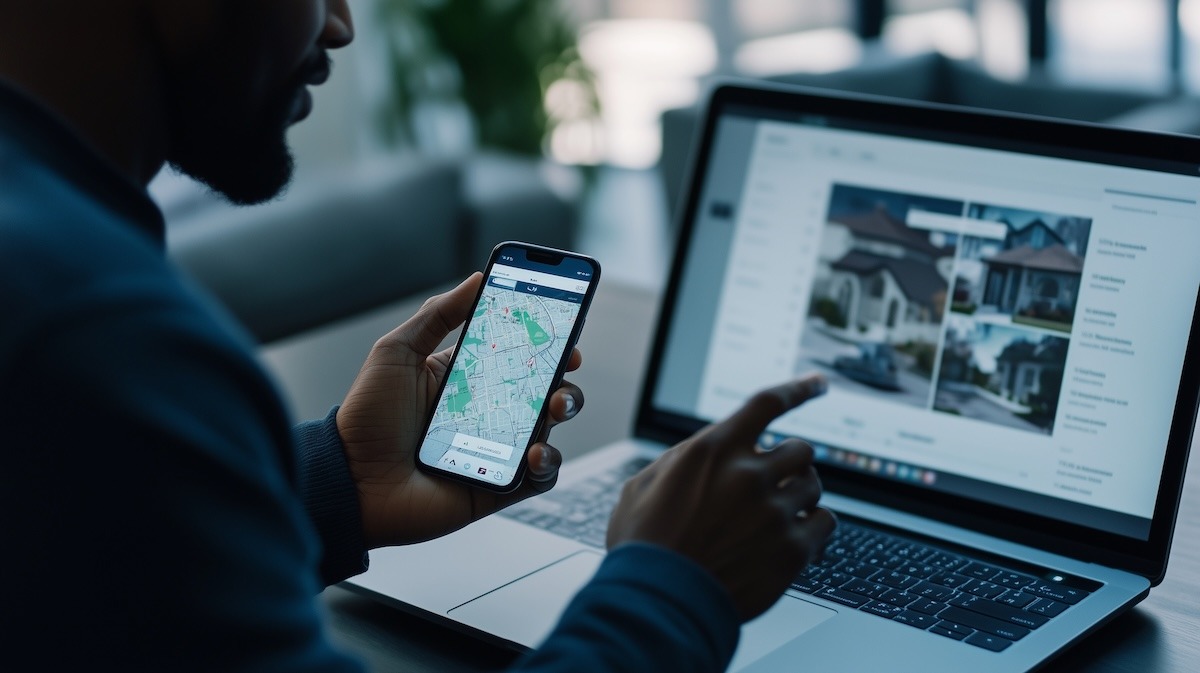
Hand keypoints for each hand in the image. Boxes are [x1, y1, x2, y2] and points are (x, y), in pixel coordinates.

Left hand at [335, 273, 583, 547]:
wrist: (351, 481)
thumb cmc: (368, 417)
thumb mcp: (397, 352)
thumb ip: (438, 314)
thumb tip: (477, 277)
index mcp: (467, 377)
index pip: (517, 351)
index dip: (544, 337)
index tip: (562, 323)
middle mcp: (488, 410)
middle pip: (544, 385)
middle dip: (563, 371)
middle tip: (566, 362)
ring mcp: (497, 448)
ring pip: (550, 425)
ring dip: (565, 408)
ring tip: (554, 404)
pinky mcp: (500, 485)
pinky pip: (541, 473)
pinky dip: (547, 461)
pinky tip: (534, 451)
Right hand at [606, 374, 835, 620]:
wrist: (659, 603)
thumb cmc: (645, 548)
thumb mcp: (643, 487)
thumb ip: (679, 463)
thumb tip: (698, 456)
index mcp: (713, 451)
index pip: (768, 403)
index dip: (799, 390)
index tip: (819, 384)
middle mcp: (749, 475)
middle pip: (800, 449)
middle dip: (791, 463)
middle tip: (777, 482)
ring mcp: (775, 512)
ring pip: (814, 486)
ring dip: (800, 496)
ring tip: (778, 515)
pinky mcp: (793, 550)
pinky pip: (825, 524)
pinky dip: (814, 529)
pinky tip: (798, 540)